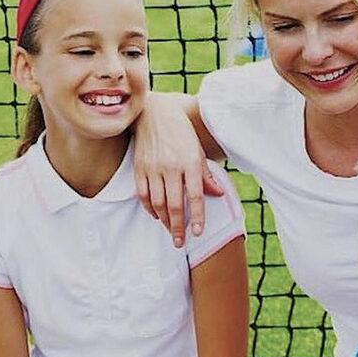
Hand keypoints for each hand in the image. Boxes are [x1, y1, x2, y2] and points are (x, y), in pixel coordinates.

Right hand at [132, 96, 223, 247]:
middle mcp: (171, 166)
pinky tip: (156, 215)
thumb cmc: (181, 133)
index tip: (198, 232)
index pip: (196, 195)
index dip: (197, 216)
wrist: (154, 113)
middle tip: (180, 243)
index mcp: (190, 162)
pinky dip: (149, 208)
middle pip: (175, 205)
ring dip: (164, 221)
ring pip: (158, 203)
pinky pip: (143, 195)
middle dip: (178, 227)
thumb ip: (207, 174)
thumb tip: (218, 194)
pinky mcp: (139, 168)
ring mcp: (153, 167)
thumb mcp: (198, 150)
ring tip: (170, 231)